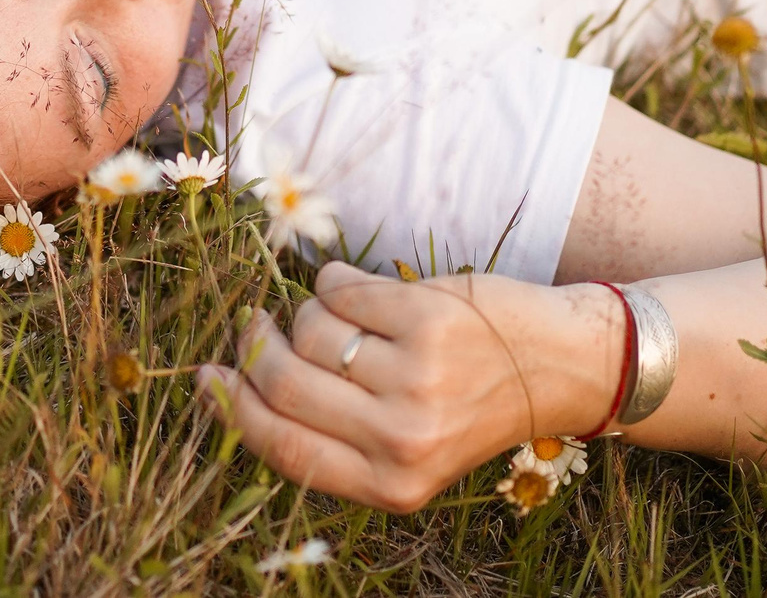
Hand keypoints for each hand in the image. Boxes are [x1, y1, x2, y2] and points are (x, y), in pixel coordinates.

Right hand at [196, 261, 618, 512]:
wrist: (559, 366)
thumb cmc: (470, 403)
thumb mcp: (407, 449)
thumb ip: (334, 435)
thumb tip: (232, 387)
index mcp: (390, 485)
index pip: (284, 449)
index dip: (234, 410)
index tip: (207, 376)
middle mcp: (401, 440)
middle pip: (285, 385)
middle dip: (258, 348)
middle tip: (257, 327)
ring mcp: (415, 380)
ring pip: (310, 331)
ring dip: (310, 313)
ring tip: (342, 316)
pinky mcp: (427, 321)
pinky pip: (341, 290)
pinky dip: (337, 281)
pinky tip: (357, 287)